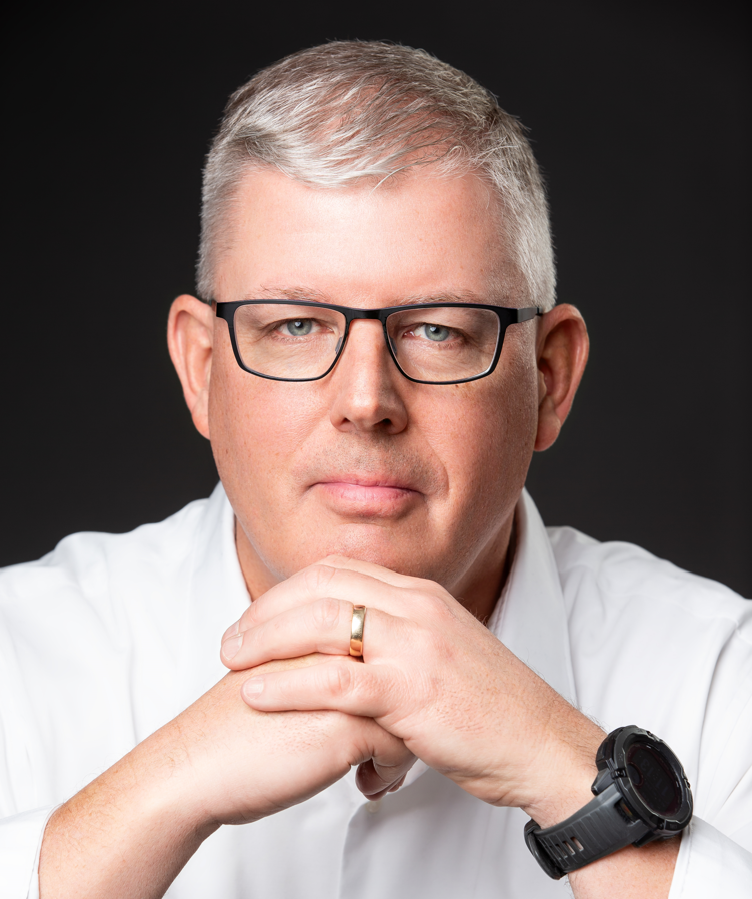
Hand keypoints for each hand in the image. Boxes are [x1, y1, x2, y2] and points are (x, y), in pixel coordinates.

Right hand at [39, 653, 413, 897]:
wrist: (193, 768)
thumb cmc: (231, 728)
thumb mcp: (280, 672)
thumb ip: (317, 658)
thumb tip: (358, 671)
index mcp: (316, 626)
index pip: (382, 632)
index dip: (390, 667)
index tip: (385, 702)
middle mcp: (335, 646)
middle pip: (404, 662)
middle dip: (407, 701)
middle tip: (398, 729)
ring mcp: (343, 682)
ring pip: (410, 703)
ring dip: (404, 736)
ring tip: (380, 762)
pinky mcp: (346, 725)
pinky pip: (399, 745)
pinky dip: (389, 768)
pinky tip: (365, 782)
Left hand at [220, 556, 605, 826]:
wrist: (543, 744)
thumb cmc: (492, 709)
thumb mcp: (446, 653)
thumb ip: (404, 639)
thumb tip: (362, 652)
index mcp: (422, 596)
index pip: (339, 572)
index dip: (289, 592)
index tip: (258, 618)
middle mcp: (417, 608)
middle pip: (321, 587)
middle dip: (267, 610)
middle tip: (232, 641)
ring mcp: (416, 645)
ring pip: (323, 624)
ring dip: (267, 641)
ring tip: (233, 663)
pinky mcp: (414, 690)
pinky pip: (337, 679)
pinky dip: (289, 685)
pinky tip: (257, 695)